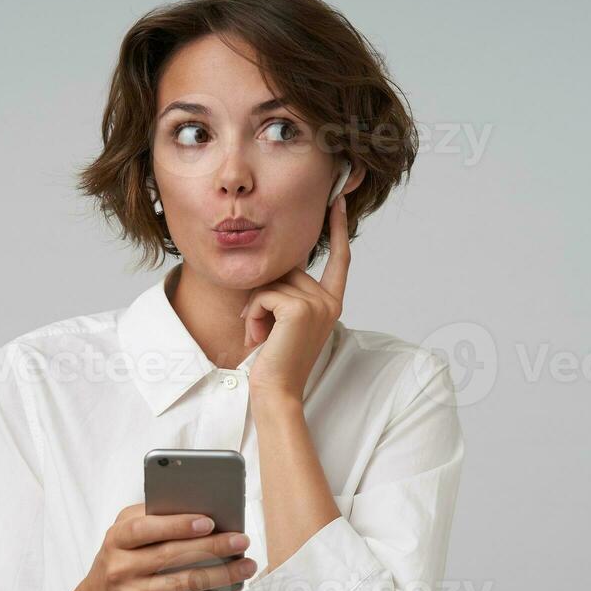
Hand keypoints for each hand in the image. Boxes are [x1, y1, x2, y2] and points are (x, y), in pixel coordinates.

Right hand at [71, 503, 257, 590]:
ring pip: (184, 583)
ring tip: (247, 565)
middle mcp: (121, 568)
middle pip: (171, 556)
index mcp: (116, 539)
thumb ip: (153, 517)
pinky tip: (232, 586)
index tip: (209, 521)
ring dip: (221, 574)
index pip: (146, 529)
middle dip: (212, 547)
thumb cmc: (121, 559)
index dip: (177, 525)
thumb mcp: (123, 533)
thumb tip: (200, 509)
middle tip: (241, 540)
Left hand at [240, 193, 349, 404]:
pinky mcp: (299, 309)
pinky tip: (258, 338)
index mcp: (331, 303)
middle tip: (262, 330)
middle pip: (288, 270)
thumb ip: (289, 291)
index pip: (339, 258)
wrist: (276, 391)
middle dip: (264, 295)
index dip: (338, 228)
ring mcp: (318, 305)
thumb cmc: (276, 360)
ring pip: (272, 282)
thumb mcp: (285, 320)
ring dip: (255, 309)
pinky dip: (251, 315)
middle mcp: (329, 301)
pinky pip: (263, 295)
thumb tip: (279, 264)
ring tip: (261, 338)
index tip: (338, 199)